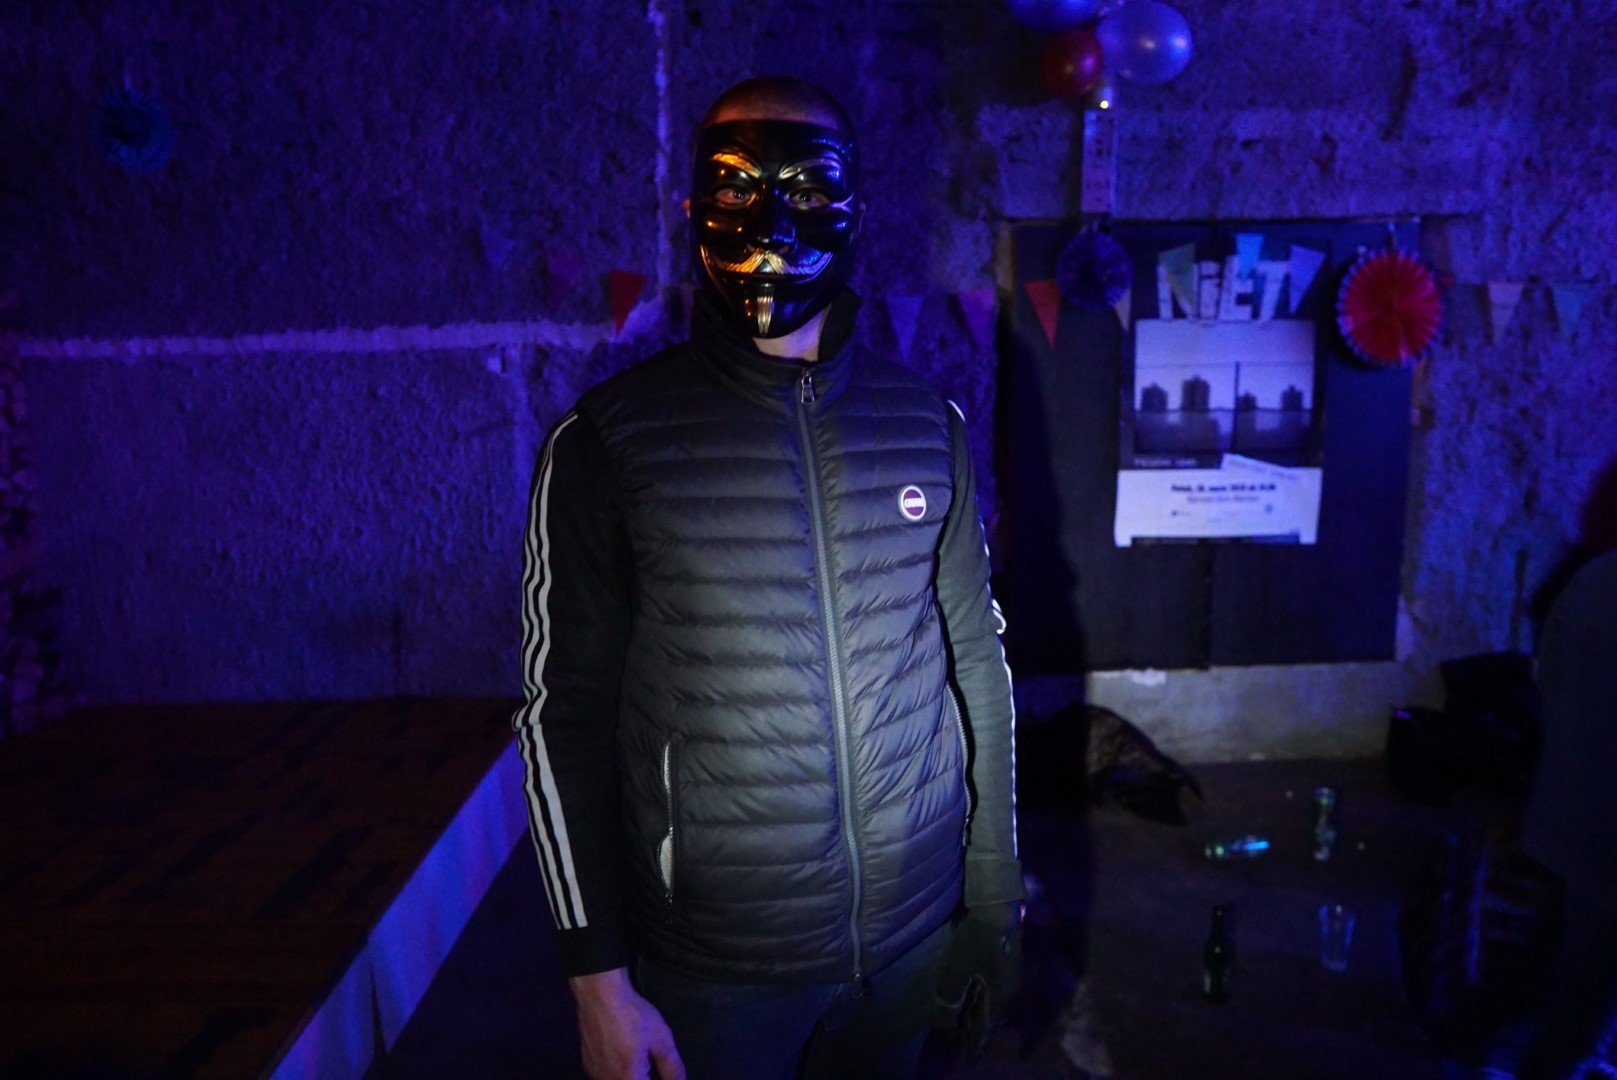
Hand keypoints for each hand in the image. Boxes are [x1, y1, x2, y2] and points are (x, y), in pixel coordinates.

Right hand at [570, 967, 684, 1079]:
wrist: (600, 994)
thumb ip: (672, 1067)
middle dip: (644, 1076)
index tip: (658, 1067)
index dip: (658, 1078)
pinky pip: (606, 1075)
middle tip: (650, 1059)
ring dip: (631, 1074)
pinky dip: (618, 1070)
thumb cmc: (632, 1015)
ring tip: (638, 1053)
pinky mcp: (587, 1063)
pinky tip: (623, 1051)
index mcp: (627, 1079)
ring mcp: (595, 1073)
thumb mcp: (661, 1039)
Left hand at [930, 902, 1024, 1054]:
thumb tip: (946, 1021)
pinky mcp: (1012, 967)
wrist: (999, 908)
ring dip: (982, 1015)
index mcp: (1000, 998)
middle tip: (963, 1041)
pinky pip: (998, 993)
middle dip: (978, 1031)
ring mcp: (1015, 979)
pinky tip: (977, 997)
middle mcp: (1012, 993)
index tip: (968, 1060)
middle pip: (993, 1019)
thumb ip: (951, 997)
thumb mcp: (957, 970)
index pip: (986, 1030)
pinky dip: (986, 1000)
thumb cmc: (977, 940)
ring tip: (968, 1022)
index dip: (975, 1045)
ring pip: (996, 1005)